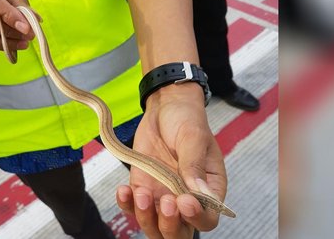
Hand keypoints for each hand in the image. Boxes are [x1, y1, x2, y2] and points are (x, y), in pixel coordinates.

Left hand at [116, 83, 227, 237]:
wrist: (165, 107)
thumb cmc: (187, 120)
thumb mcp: (193, 137)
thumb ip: (193, 165)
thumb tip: (198, 192)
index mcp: (209, 189)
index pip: (207, 219)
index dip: (196, 217)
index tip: (184, 200)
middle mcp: (186, 199)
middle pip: (180, 232)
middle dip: (170, 225)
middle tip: (164, 202)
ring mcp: (162, 196)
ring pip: (154, 226)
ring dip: (145, 217)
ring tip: (140, 193)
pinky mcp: (142, 188)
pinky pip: (132, 208)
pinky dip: (126, 204)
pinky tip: (125, 190)